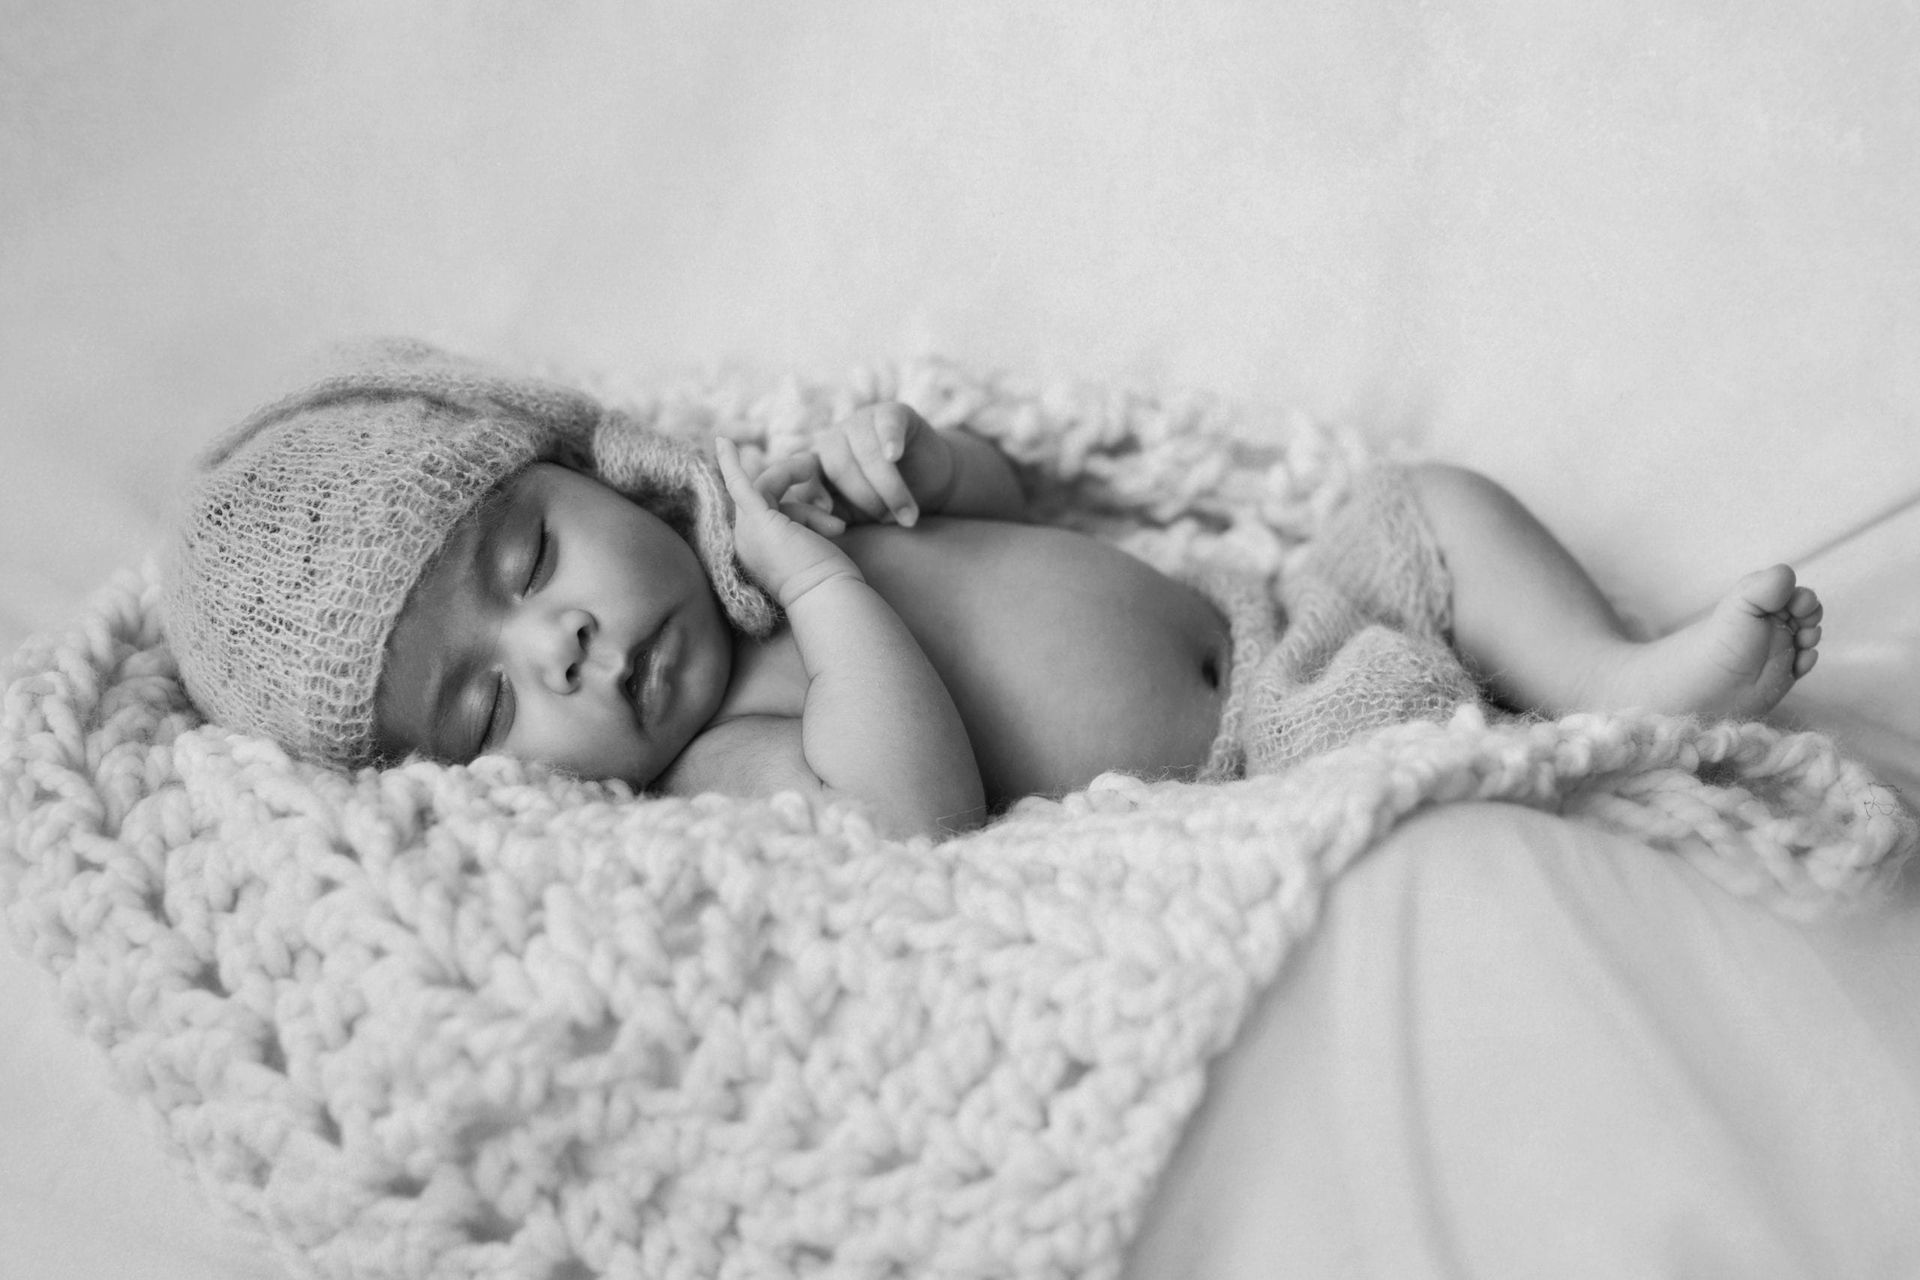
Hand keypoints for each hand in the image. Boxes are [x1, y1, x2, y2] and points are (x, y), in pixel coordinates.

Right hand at [714, 437, 856, 607]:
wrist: (829, 600)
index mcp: (758, 554)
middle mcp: (746, 544)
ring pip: (769, 490)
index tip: (820, 509)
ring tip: (835, 523)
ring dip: (803, 494)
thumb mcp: (818, 551)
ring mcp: (747, 532)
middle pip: (771, 499)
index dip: (798, 509)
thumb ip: (811, 533)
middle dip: (804, 502)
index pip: (774, 516)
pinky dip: (730, 463)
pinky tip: (723, 441)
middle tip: (833, 513)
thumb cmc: (831, 584)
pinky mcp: (756, 520)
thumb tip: (831, 525)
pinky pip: (739, 485)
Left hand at [812, 403, 957, 527]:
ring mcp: (863, 422)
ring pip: (867, 452)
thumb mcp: (855, 514)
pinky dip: (890, 440)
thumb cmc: (887, 503)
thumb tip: (819, 516)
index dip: (813, 491)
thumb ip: (832, 515)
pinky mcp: (893, 412)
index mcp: (819, 463)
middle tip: (888, 521)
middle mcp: (836, 439)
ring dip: (889, 487)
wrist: (931, 484)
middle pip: (840, 466)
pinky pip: (887, 425)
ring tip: (907, 515)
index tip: (825, 510)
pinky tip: (894, 456)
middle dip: (866, 498)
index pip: (807, 475)